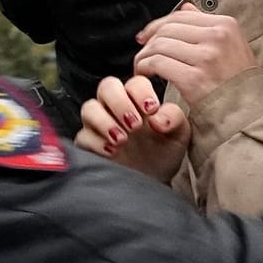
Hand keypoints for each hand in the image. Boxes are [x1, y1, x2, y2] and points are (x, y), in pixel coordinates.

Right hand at [74, 75, 190, 183]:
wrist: (156, 180)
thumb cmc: (166, 152)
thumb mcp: (179, 134)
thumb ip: (174, 118)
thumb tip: (158, 117)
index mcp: (139, 99)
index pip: (134, 82)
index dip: (141, 92)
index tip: (152, 109)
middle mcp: (117, 107)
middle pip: (107, 87)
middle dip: (120, 103)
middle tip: (135, 125)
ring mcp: (100, 124)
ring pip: (89, 108)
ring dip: (104, 121)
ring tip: (122, 140)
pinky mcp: (90, 144)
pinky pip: (83, 136)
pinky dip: (96, 142)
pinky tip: (112, 152)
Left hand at [133, 4, 257, 105]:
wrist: (249, 114)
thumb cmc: (239, 84)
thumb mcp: (233, 47)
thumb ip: (207, 26)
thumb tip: (185, 8)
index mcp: (226, 25)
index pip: (181, 16)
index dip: (157, 25)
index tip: (145, 37)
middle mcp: (217, 37)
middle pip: (168, 29)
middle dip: (148, 42)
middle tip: (142, 56)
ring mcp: (206, 57)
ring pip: (160, 45)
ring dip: (144, 57)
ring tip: (142, 68)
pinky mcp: (194, 79)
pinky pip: (158, 64)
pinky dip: (145, 68)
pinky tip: (144, 76)